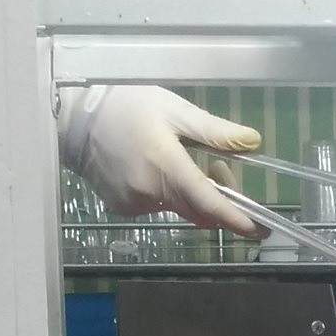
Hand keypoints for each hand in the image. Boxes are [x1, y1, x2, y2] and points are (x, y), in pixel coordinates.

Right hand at [55, 84, 259, 232]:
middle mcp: (151, 193)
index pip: (210, 204)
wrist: (75, 117)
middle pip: (199, 211)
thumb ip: (215, 132)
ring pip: (178, 209)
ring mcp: (134, 204)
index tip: (260, 229)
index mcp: (167, 167)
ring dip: (190, 193)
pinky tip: (153, 167)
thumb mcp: (176, 111)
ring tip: (179, 159)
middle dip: (218, 198)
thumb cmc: (128, 106)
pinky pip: (156, 207)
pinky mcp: (122, 208)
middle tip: (218, 167)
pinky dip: (166, 194)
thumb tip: (252, 142)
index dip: (237, 220)